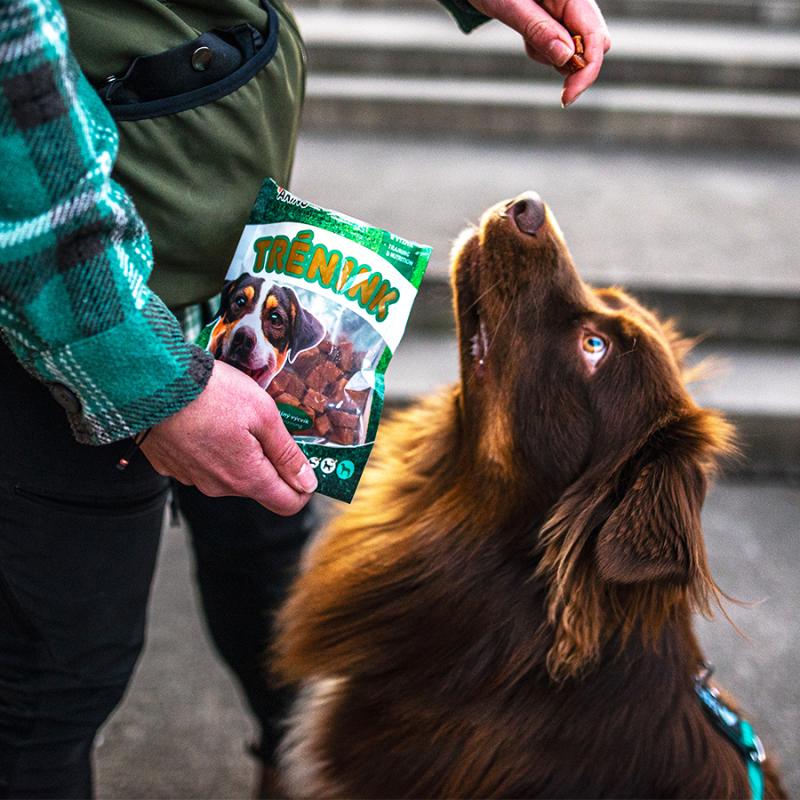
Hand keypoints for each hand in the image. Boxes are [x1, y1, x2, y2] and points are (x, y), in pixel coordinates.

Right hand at [141, 360, 316, 514]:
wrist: (153, 382)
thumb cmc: (212, 394)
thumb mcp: (263, 414)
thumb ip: (286, 453)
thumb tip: (308, 482)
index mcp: (247, 478)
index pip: (288, 503)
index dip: (303, 486)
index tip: (303, 462)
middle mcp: (219, 487)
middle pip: (259, 485)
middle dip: (269, 460)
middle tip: (265, 424)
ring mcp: (192, 479)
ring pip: (230, 474)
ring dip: (239, 452)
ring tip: (231, 416)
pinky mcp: (172, 466)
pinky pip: (202, 463)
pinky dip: (210, 447)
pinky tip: (206, 421)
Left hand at [469, 0, 610, 106]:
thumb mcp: (512, 6)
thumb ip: (539, 30)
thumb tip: (567, 57)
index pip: (596, 38)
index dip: (587, 71)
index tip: (567, 97)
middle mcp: (579, 5)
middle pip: (595, 48)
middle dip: (570, 65)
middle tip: (536, 54)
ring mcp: (572, 16)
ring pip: (576, 54)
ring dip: (550, 57)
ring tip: (526, 35)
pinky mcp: (562, 25)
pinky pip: (561, 51)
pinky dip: (543, 52)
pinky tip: (529, 34)